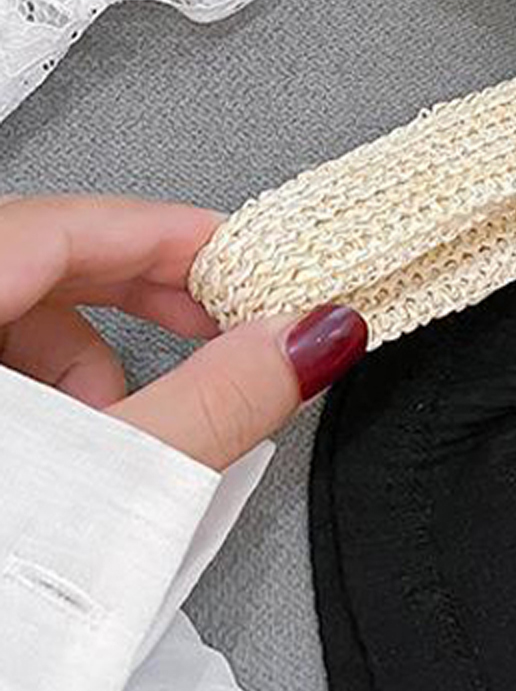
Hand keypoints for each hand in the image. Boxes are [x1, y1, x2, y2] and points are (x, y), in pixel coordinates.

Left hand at [0, 195, 365, 469]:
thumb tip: (312, 338)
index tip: (259, 268)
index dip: (188, 238)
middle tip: (226, 327)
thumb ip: (212, 403)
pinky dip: (42, 393)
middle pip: (54, 253)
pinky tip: (67, 457)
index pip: (88, 217)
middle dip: (152, 299)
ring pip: (17, 308)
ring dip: (91, 359)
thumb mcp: (102, 474)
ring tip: (137, 424)